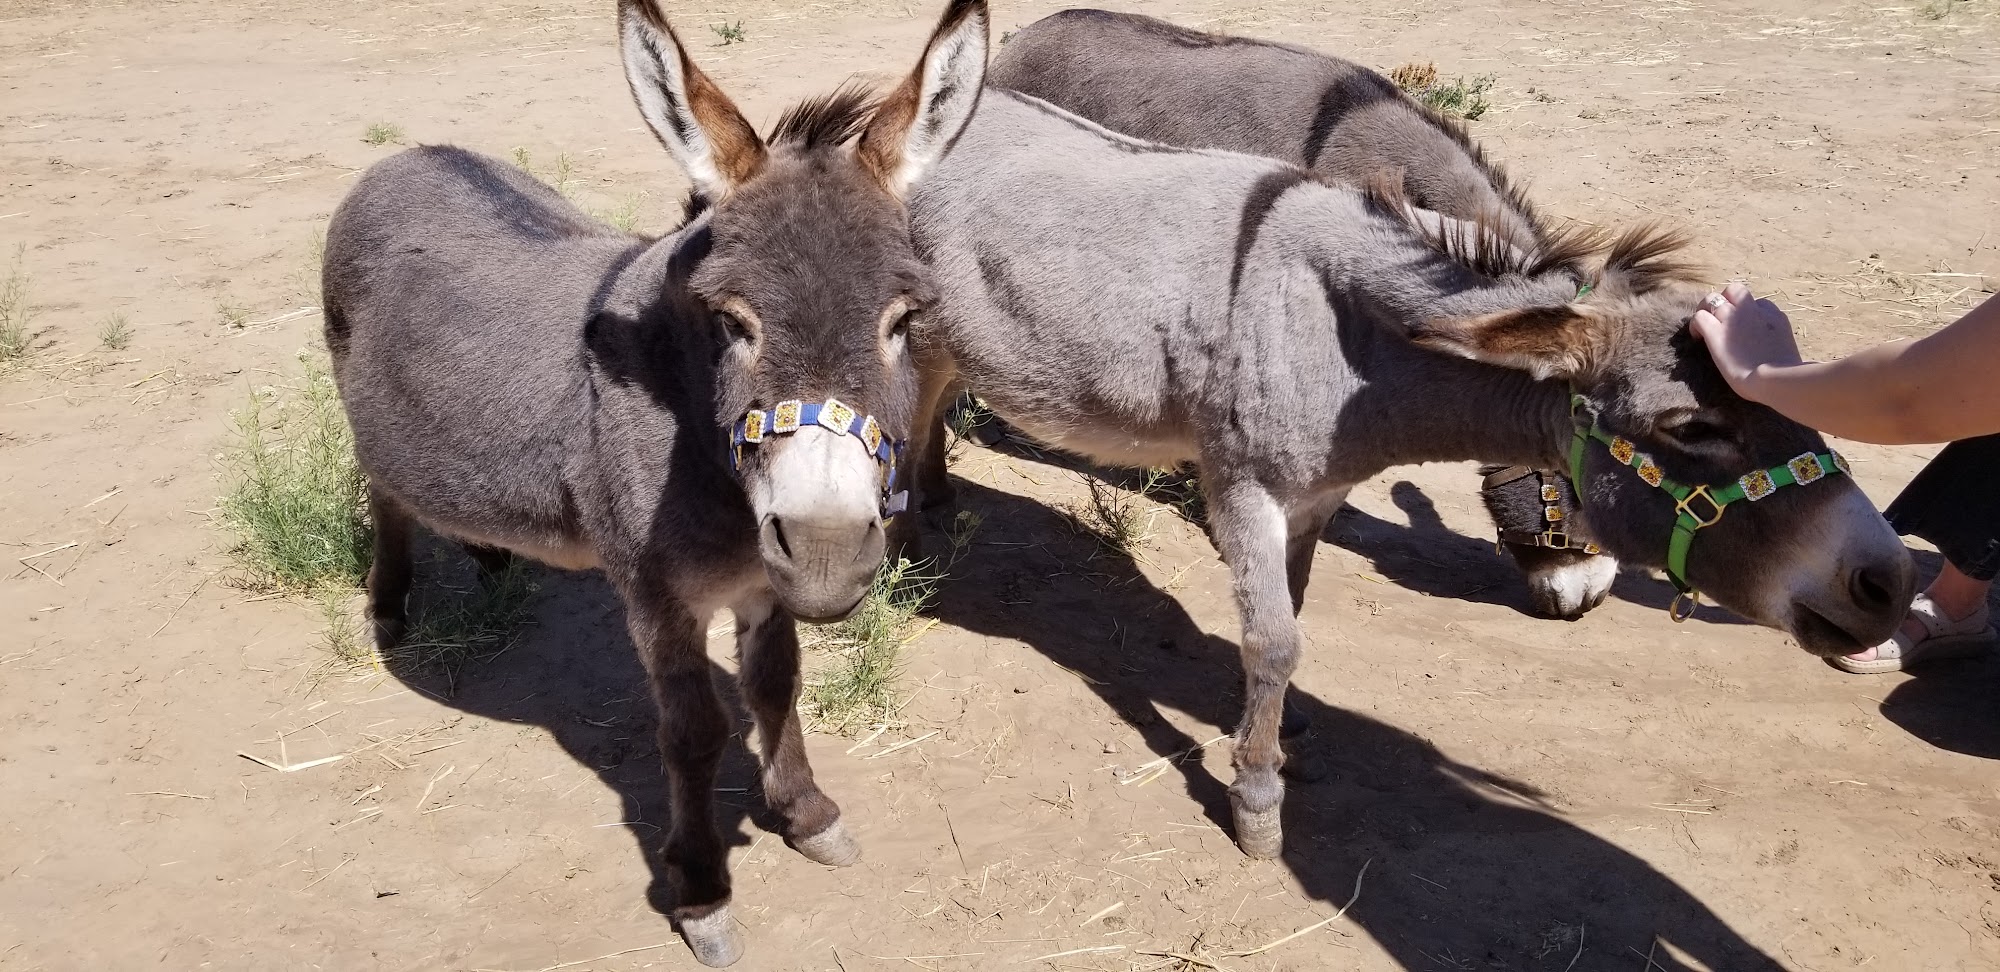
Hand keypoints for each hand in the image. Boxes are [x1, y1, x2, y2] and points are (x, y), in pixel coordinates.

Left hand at [1689, 282, 1801, 401]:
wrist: (1776, 380)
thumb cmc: (1786, 376)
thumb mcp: (1788, 351)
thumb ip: (1777, 345)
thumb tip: (1774, 354)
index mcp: (1775, 317)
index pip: (1760, 304)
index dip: (1750, 313)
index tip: (1746, 328)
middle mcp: (1753, 311)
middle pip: (1736, 291)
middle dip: (1726, 300)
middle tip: (1720, 317)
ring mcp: (1733, 319)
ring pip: (1713, 298)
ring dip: (1706, 309)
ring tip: (1704, 325)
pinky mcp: (1715, 333)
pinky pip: (1699, 317)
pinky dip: (1695, 325)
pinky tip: (1697, 338)